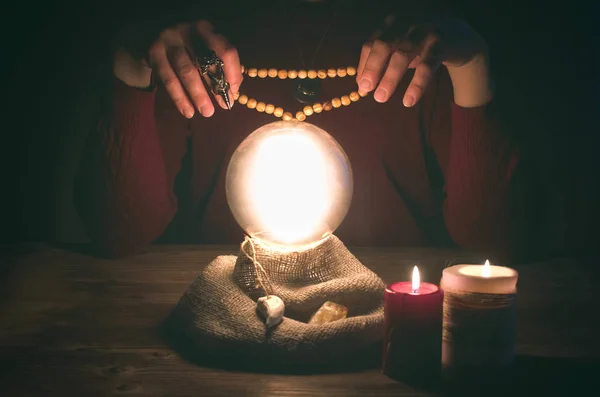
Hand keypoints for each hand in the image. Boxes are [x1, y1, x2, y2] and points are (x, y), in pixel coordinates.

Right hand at [113, 21, 242, 118]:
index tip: (233, 91)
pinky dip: (179, 98)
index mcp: (206, 29)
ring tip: (207, 112)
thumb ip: (219, 67)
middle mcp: (188, 30)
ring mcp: (169, 40)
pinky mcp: (154, 52)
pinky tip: (187, 112)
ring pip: (187, 71)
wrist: (152, 41)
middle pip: (206, 61)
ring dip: (198, 95)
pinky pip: (169, 79)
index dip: (232, 72)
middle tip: (224, 106)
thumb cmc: (187, 51)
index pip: (225, 50)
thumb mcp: (204, 51)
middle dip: (216, 87)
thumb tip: (232, 91)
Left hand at [357, 14, 488, 106]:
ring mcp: (424, 31)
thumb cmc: (424, 46)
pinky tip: (408, 100)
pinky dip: (416, 84)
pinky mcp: (441, 43)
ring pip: (403, 54)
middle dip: (373, 68)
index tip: (361, 85)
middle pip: (383, 44)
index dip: (364, 64)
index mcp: (392, 25)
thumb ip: (383, 62)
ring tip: (381, 98)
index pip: (372, 43)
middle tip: (366, 89)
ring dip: (390, 78)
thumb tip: (361, 83)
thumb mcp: (402, 50)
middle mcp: (406, 24)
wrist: (462, 38)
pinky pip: (426, 66)